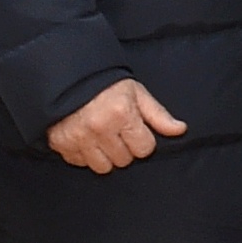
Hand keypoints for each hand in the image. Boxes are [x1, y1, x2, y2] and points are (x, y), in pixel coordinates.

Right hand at [47, 78, 184, 173]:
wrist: (67, 75)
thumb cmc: (105, 84)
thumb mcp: (136, 93)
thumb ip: (158, 115)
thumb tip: (180, 130)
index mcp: (121, 113)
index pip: (144, 149)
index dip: (142, 140)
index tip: (134, 130)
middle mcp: (99, 128)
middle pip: (124, 160)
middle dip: (124, 148)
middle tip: (117, 132)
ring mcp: (78, 137)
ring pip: (103, 167)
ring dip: (105, 155)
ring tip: (102, 138)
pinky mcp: (61, 143)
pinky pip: (80, 163)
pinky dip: (84, 154)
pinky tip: (86, 138)